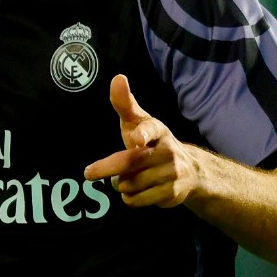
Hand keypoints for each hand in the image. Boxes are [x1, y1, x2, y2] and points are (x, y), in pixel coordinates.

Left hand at [84, 74, 200, 207]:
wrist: (188, 171)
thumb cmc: (150, 142)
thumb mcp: (137, 122)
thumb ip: (124, 103)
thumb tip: (118, 77)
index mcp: (157, 129)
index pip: (149, 129)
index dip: (142, 134)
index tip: (135, 139)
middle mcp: (167, 150)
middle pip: (131, 162)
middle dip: (107, 168)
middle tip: (88, 173)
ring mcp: (172, 173)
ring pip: (131, 183)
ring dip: (121, 184)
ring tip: (126, 178)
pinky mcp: (172, 193)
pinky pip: (138, 200)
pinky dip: (130, 198)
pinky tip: (135, 191)